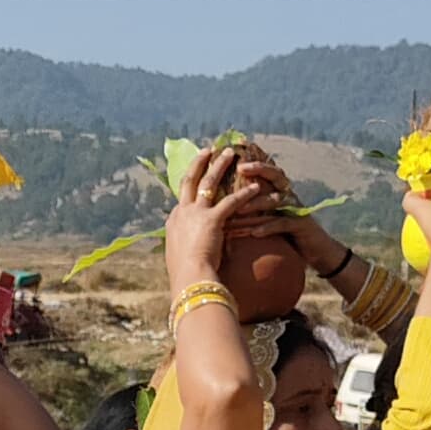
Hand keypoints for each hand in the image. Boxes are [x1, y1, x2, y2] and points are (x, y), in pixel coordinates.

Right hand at [161, 143, 276, 294]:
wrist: (189, 279)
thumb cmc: (186, 275)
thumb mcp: (180, 257)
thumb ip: (186, 248)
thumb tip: (190, 252)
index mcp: (174, 222)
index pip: (183, 197)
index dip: (191, 183)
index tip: (198, 173)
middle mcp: (181, 213)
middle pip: (190, 180)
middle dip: (199, 163)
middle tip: (209, 150)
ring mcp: (195, 214)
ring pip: (208, 182)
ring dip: (219, 166)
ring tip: (230, 153)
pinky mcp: (212, 219)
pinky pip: (231, 201)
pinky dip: (244, 193)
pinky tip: (256, 186)